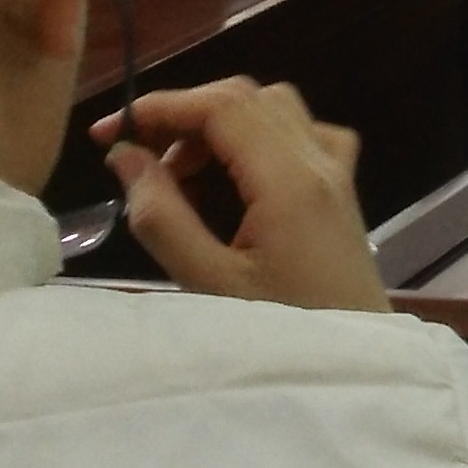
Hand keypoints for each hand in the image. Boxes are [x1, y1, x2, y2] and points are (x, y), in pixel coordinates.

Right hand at [92, 78, 390, 311]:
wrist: (358, 369)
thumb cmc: (283, 335)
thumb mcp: (210, 285)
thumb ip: (163, 217)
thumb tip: (125, 157)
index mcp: (290, 180)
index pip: (221, 105)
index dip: (160, 107)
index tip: (109, 134)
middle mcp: (320, 161)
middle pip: (247, 97)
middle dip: (185, 116)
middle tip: (143, 163)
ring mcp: (338, 172)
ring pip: (274, 109)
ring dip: (221, 126)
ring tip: (185, 180)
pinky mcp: (343, 190)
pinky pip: (301, 134)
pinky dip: (259, 138)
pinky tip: (239, 182)